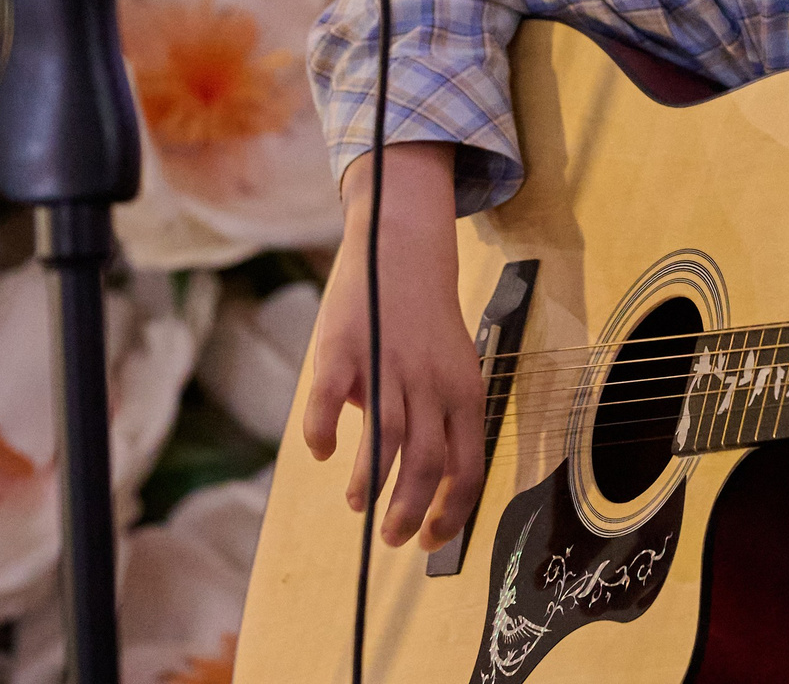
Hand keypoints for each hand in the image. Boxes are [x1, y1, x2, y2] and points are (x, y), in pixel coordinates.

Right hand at [301, 142, 485, 549]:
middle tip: (391, 536)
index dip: (450, 511)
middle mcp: (430, 382)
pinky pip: (329, 400)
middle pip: (426, 463)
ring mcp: (386, 365)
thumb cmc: (426, 322)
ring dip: (369, 483)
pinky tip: (321, 451)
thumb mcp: (453, 368)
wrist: (404, 249)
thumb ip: (441, 418)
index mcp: (463, 391)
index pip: (467, 466)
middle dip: (408, 512)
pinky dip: (322, 432)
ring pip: (385, 440)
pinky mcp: (342, 348)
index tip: (431, 539)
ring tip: (358, 504)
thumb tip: (419, 478)